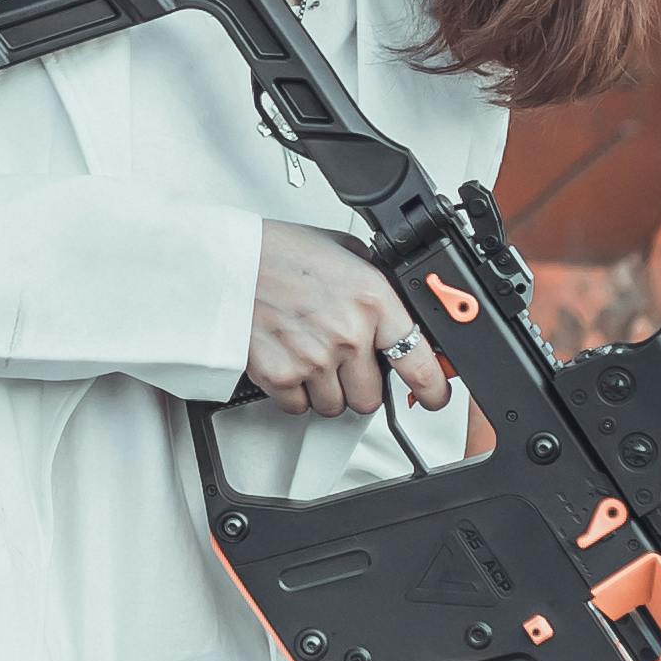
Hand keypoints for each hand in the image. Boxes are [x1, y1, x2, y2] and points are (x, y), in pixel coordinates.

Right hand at [247, 223, 453, 419]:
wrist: (225, 260)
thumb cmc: (278, 252)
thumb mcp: (344, 253)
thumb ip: (374, 286)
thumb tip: (397, 310)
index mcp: (372, 300)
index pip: (419, 361)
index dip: (434, 389)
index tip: (435, 396)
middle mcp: (347, 333)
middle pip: (371, 399)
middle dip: (359, 386)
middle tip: (342, 364)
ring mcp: (314, 359)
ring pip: (334, 407)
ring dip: (325, 390)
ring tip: (308, 355)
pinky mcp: (279, 376)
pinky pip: (298, 407)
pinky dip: (293, 393)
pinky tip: (286, 361)